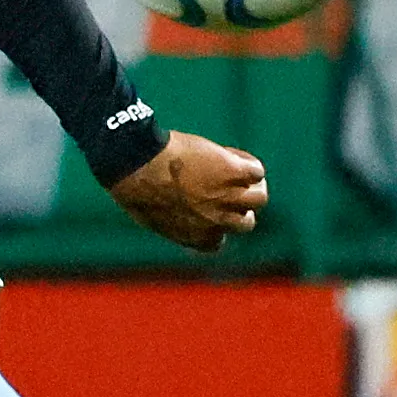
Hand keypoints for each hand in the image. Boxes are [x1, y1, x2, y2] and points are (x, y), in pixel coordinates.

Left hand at [109, 131, 267, 250]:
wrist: (139, 165)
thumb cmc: (136, 187)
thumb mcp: (153, 216)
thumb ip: (172, 220)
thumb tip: (175, 214)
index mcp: (198, 237)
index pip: (219, 240)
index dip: (215, 226)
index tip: (208, 213)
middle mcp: (218, 221)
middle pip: (246, 223)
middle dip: (238, 209)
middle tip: (228, 192)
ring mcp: (229, 196)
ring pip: (260, 198)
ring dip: (252, 186)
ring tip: (241, 174)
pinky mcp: (234, 171)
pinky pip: (256, 170)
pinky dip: (248, 163)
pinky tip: (233, 156)